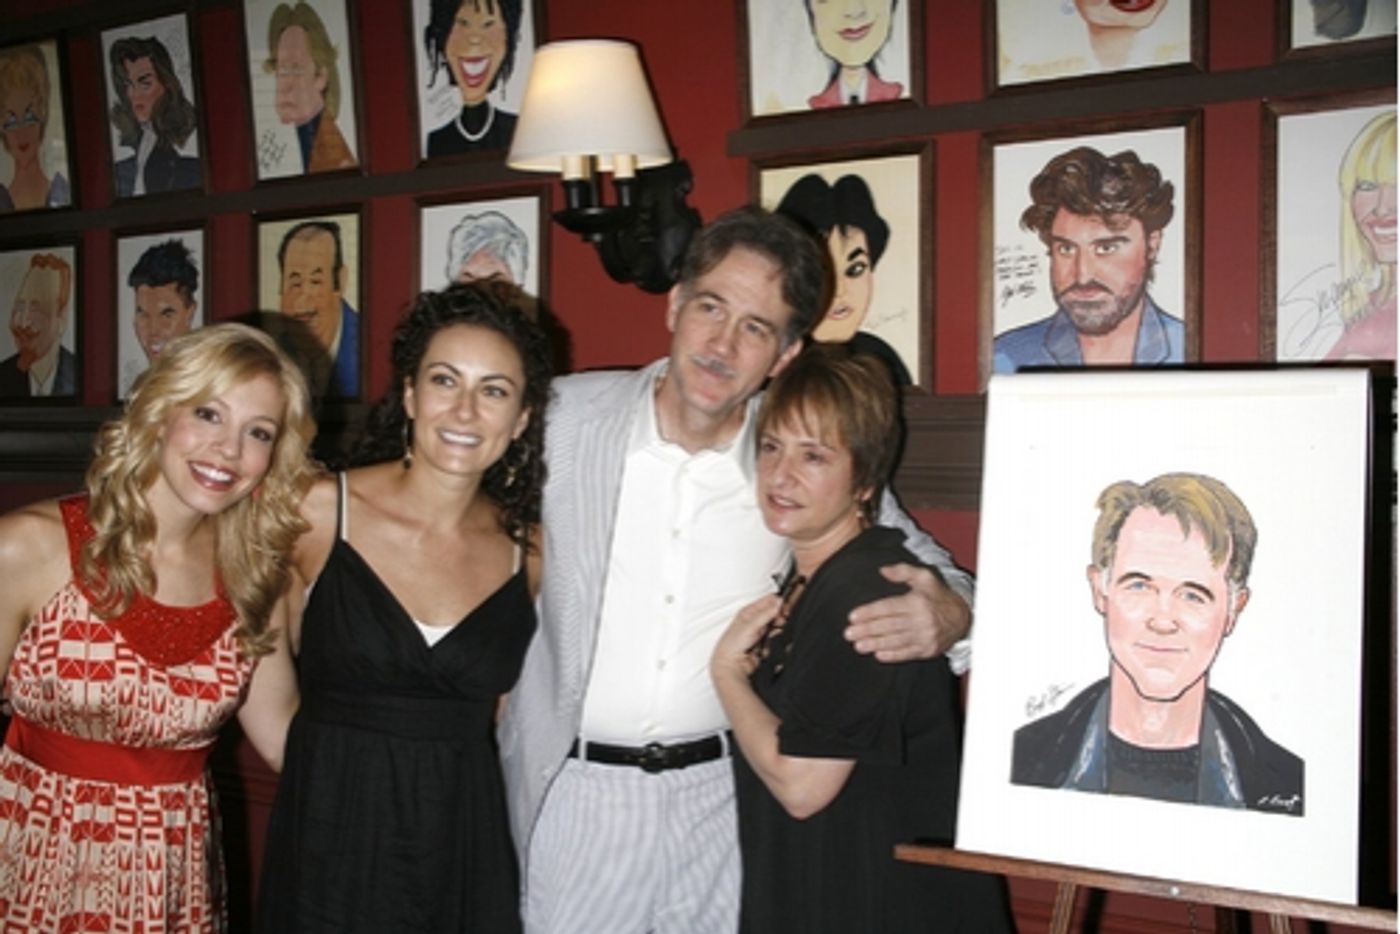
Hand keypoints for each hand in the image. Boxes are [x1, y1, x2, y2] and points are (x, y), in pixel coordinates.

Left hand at [711, 593, 780, 680]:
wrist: (731, 665)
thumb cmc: (732, 645)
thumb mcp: (750, 625)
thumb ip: (766, 614)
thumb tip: (779, 602)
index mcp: (749, 611)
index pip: (768, 600)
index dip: (779, 603)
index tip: (786, 609)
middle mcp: (755, 620)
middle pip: (774, 613)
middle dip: (780, 617)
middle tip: (781, 621)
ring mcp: (760, 631)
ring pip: (776, 625)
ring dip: (777, 629)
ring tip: (773, 634)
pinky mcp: (765, 642)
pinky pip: (775, 638)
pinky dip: (775, 640)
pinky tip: (771, 642)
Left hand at [845, 563, 970, 662]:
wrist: (963, 617)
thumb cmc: (938, 595)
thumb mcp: (925, 577)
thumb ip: (903, 571)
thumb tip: (882, 570)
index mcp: (917, 602)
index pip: (888, 608)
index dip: (869, 612)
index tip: (853, 616)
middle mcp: (921, 620)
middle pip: (889, 626)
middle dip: (867, 630)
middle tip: (849, 633)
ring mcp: (925, 637)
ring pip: (896, 641)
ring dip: (875, 644)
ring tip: (858, 646)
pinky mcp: (928, 650)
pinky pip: (907, 654)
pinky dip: (892, 655)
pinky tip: (878, 655)